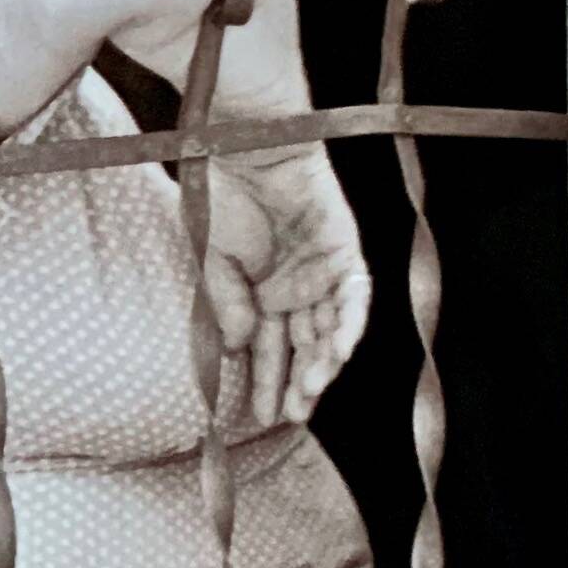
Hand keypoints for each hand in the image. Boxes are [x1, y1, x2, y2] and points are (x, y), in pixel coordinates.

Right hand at [197, 145, 370, 426]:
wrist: (249, 151)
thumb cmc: (224, 200)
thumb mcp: (214, 262)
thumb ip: (229, 304)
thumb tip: (241, 348)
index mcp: (264, 295)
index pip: (270, 350)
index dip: (266, 382)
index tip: (259, 415)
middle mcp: (296, 290)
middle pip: (304, 348)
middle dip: (300, 383)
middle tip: (293, 416)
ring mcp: (322, 273)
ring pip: (329, 330)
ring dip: (323, 362)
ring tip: (311, 391)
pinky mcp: (344, 254)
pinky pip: (353, 298)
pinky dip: (347, 324)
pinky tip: (337, 352)